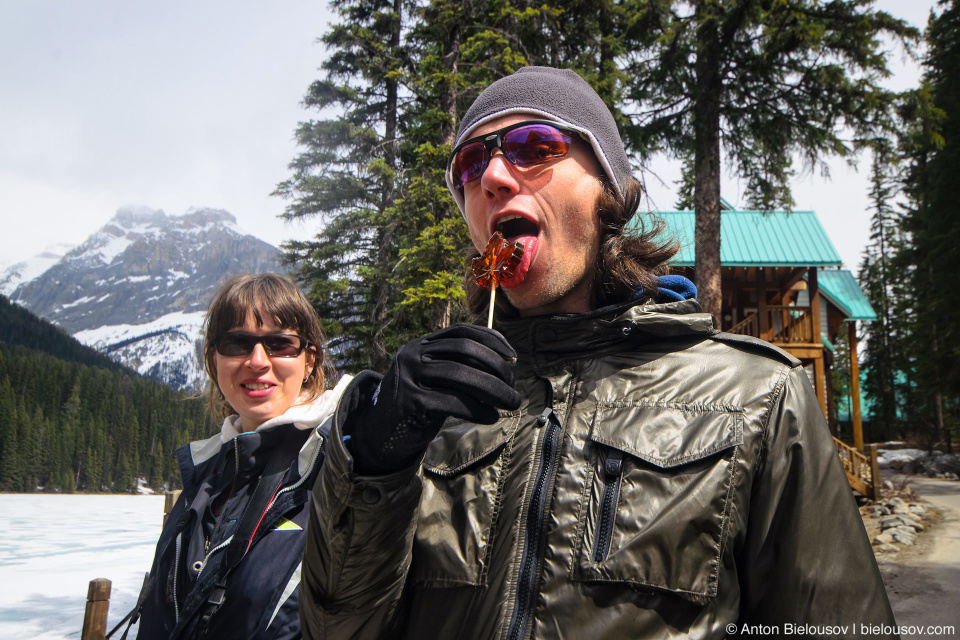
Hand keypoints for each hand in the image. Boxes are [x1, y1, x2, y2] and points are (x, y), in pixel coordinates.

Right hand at [343, 324, 520, 474]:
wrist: (380, 433)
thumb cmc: (419, 405)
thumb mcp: (436, 380)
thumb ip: (461, 368)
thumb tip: (505, 367)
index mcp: (421, 344)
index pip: (461, 332)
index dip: (491, 340)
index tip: (513, 357)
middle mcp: (412, 355)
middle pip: (464, 350)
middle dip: (496, 368)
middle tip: (513, 387)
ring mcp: (409, 377)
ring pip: (459, 375)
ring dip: (492, 389)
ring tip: (511, 403)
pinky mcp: (409, 402)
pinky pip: (450, 402)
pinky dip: (476, 410)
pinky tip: (491, 417)